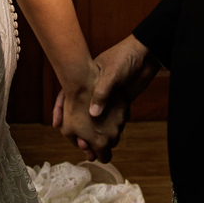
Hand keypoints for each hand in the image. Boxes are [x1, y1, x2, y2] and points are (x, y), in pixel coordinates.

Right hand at [53, 36, 160, 159]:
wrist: (146, 54)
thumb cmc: (125, 57)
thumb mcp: (112, 72)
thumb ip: (102, 92)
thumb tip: (93, 114)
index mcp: (88, 78)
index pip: (69, 94)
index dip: (61, 110)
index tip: (58, 124)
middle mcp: (95, 89)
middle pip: (81, 110)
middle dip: (78, 128)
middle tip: (79, 143)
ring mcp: (108, 97)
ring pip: (96, 119)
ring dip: (94, 133)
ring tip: (92, 148)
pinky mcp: (120, 103)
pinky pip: (112, 120)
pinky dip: (108, 130)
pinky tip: (108, 141)